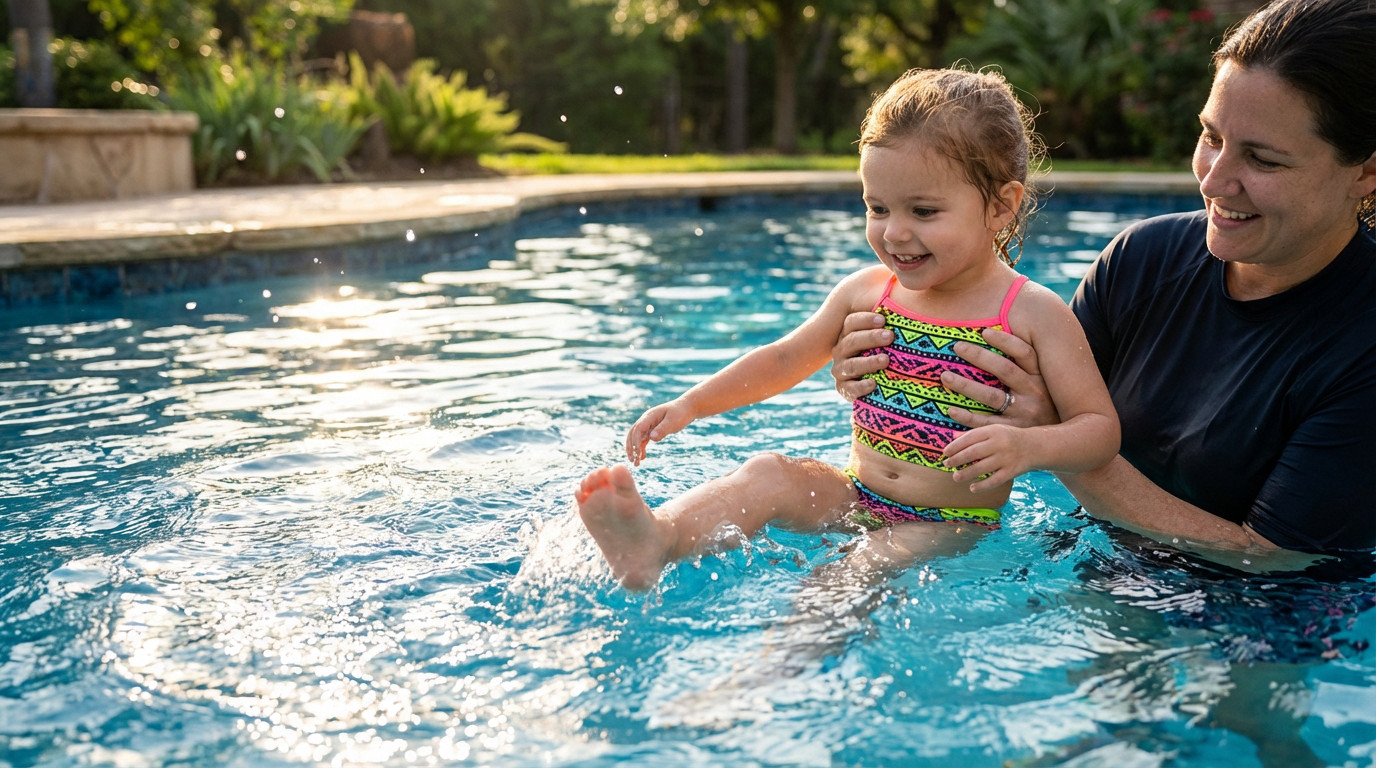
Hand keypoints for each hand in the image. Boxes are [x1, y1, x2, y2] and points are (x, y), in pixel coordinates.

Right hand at [625, 400, 693, 464]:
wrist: (687, 408)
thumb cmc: (681, 413)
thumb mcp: (673, 421)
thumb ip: (662, 429)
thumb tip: (651, 438)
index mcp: (649, 416)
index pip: (638, 429)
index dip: (636, 441)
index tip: (637, 453)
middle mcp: (646, 420)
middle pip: (633, 434)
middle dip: (631, 448)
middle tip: (632, 461)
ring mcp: (648, 425)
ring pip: (636, 438)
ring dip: (634, 450)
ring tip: (636, 463)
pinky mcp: (652, 430)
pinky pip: (643, 440)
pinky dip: (641, 448)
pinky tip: (642, 457)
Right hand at [830, 311, 891, 401]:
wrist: (880, 380)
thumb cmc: (886, 349)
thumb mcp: (885, 333)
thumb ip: (889, 314)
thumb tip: (900, 280)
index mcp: (849, 334)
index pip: (851, 323)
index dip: (865, 320)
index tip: (883, 319)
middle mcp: (841, 351)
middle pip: (851, 341)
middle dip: (871, 338)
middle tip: (890, 336)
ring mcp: (841, 370)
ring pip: (851, 365)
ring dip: (868, 362)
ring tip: (886, 360)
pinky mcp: (845, 389)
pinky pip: (849, 389)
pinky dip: (860, 387)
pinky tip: (873, 383)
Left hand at [942, 327, 1058, 428]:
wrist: (1064, 442)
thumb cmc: (1048, 405)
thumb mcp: (1046, 383)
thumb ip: (1030, 365)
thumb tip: (1003, 337)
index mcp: (1041, 378)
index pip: (1025, 353)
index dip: (1006, 341)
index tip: (984, 332)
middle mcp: (1034, 393)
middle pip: (1005, 370)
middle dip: (979, 356)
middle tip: (957, 346)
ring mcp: (1023, 414)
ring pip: (991, 396)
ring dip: (966, 385)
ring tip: (945, 376)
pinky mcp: (1013, 432)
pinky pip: (986, 423)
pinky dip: (967, 417)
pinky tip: (951, 410)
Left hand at [943, 424, 1032, 492]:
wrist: (1035, 446)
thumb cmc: (1008, 438)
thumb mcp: (993, 430)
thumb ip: (974, 434)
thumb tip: (952, 438)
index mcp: (993, 431)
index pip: (970, 438)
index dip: (955, 446)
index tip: (945, 452)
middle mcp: (999, 444)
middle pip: (974, 452)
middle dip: (957, 459)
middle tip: (946, 464)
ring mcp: (1006, 458)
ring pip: (982, 468)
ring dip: (966, 473)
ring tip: (956, 477)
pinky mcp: (1012, 471)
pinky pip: (995, 480)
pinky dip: (983, 485)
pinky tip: (972, 488)